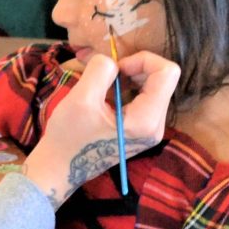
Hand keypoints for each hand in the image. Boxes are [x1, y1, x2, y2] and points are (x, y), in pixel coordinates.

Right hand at [23, 50, 179, 205]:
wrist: (60, 167)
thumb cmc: (68, 136)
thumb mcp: (81, 98)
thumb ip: (101, 71)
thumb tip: (112, 61)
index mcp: (146, 120)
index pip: (167, 73)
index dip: (142, 60)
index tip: (115, 69)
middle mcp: (156, 126)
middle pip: (163, 79)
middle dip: (135, 68)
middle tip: (106, 75)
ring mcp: (150, 130)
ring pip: (154, 87)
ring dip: (130, 78)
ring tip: (103, 86)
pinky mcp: (142, 131)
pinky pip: (145, 99)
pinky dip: (128, 89)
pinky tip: (107, 96)